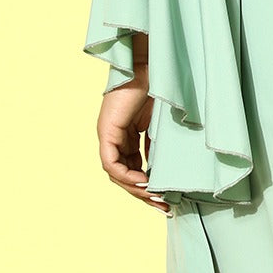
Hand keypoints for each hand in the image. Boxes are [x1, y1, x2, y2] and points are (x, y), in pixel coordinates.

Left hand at [96, 70, 171, 214]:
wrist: (152, 66)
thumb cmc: (160, 88)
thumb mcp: (160, 124)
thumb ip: (158, 144)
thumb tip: (165, 170)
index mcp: (126, 135)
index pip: (132, 168)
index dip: (147, 185)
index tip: (165, 196)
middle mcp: (114, 138)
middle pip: (123, 175)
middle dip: (143, 194)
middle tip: (163, 206)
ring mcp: (108, 135)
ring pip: (115, 173)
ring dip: (135, 189)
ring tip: (156, 197)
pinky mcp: (107, 131)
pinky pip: (111, 163)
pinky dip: (126, 175)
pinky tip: (144, 181)